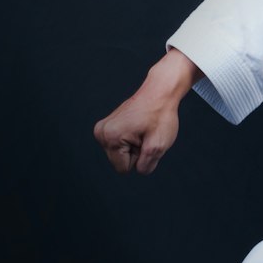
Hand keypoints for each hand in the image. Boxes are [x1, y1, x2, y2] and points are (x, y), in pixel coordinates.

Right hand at [94, 50, 199, 174]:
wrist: (160, 92)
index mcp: (111, 138)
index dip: (139, 158)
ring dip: (134, 146)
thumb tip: (138, 169)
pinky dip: (131, 140)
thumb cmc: (160, 116)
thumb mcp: (158, 146)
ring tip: (142, 130)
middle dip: (135, 152)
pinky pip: (119, 145)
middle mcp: (101, 133)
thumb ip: (146, 165)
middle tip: (145, 135)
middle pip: (119, 161)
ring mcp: (102, 128)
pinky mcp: (106, 126)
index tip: (145, 140)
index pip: (124, 168)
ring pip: (119, 153)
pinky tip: (138, 127)